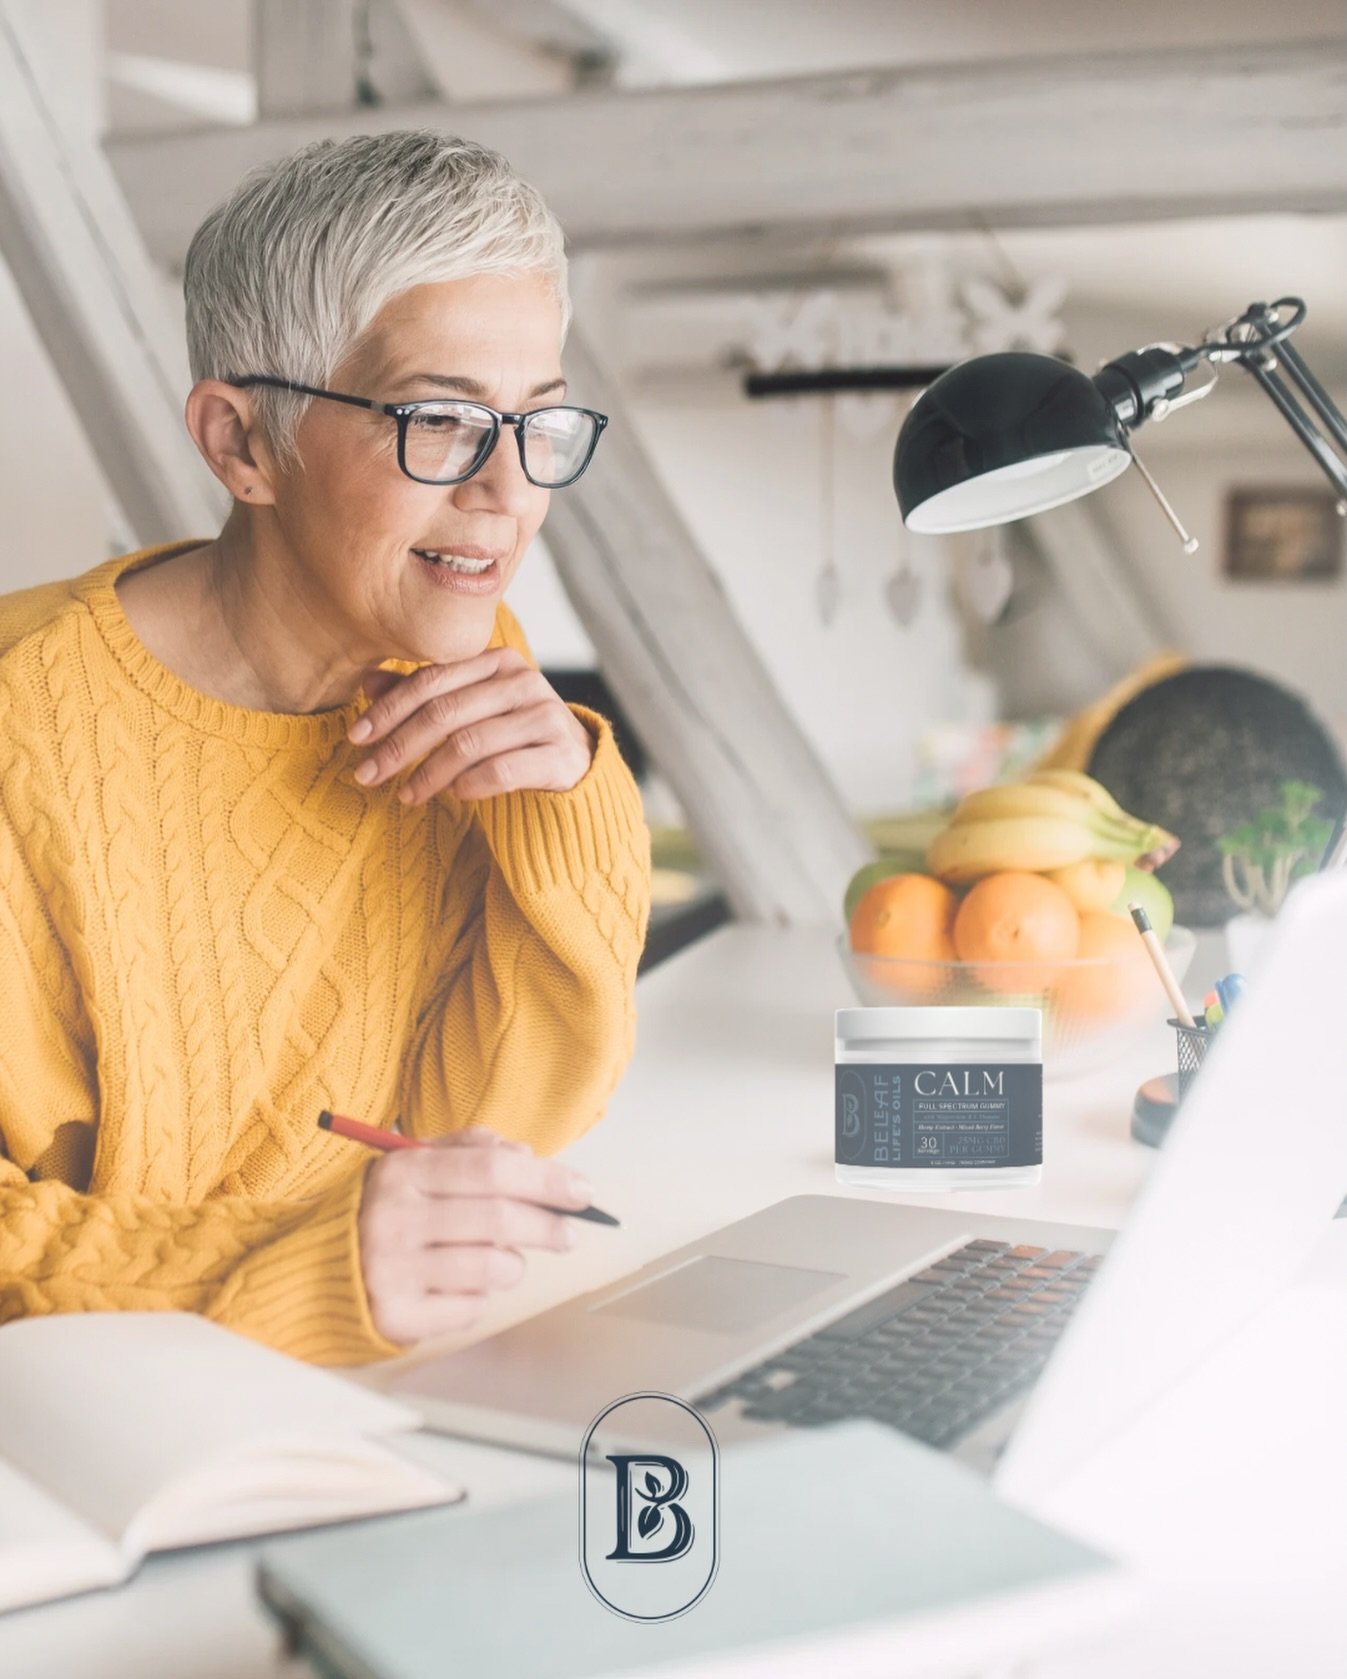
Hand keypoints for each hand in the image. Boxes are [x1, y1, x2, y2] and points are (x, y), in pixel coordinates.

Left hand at [349, 649, 595, 805]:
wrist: (576, 766)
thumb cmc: (511, 735)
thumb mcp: (468, 710)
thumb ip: (424, 696)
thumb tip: (367, 684)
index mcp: (498, 661)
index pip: (432, 680)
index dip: (389, 709)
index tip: (356, 737)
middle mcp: (524, 682)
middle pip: (445, 712)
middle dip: (399, 746)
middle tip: (367, 775)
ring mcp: (546, 717)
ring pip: (469, 743)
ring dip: (428, 774)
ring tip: (406, 795)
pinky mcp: (561, 755)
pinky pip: (502, 771)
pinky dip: (470, 785)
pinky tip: (454, 796)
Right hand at [357, 1125, 593, 1345]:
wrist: (320, 1269)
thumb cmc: (388, 1211)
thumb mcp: (418, 1163)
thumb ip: (472, 1149)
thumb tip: (528, 1155)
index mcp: (403, 1171)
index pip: (492, 1169)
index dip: (547, 1179)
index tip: (583, 1191)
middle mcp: (394, 1217)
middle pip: (499, 1218)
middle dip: (548, 1225)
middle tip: (568, 1233)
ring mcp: (392, 1269)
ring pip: (492, 1267)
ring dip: (513, 1265)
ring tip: (503, 1261)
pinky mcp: (396, 1315)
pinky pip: (471, 1308)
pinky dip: (481, 1297)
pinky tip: (462, 1286)